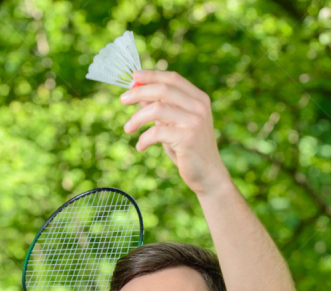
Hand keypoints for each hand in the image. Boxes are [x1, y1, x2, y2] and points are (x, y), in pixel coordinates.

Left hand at [121, 70, 230, 195]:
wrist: (208, 175)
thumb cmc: (188, 150)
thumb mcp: (173, 125)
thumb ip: (161, 108)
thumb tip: (138, 93)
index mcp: (199, 99)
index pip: (172, 78)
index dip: (151, 75)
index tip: (133, 77)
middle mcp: (199, 107)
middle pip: (163, 89)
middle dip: (139, 92)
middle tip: (122, 99)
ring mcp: (194, 122)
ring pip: (157, 109)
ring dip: (137, 117)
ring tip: (127, 128)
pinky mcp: (187, 139)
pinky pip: (156, 132)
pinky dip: (144, 139)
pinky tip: (140, 147)